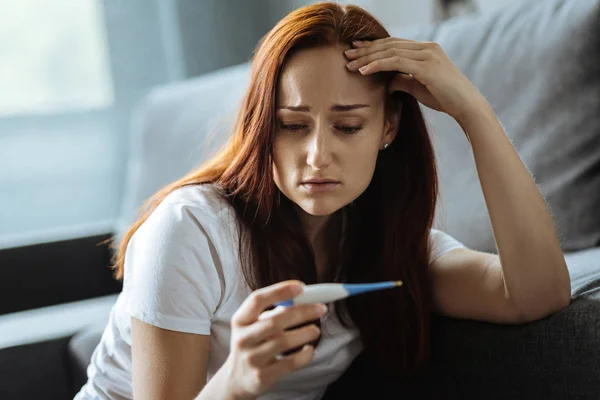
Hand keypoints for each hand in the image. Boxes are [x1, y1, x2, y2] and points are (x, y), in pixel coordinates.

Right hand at [221, 280, 326, 399]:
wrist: (237, 379)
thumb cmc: (254, 344)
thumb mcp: (255, 325)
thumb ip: (275, 311)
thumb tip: (305, 298)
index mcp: (240, 320)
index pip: (257, 299)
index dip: (279, 291)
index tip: (301, 287)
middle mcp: (242, 339)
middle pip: (275, 321)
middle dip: (302, 312)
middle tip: (321, 308)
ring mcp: (251, 359)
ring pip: (284, 342)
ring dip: (305, 333)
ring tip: (315, 330)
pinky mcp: (261, 377)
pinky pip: (290, 363)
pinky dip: (305, 355)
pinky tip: (310, 349)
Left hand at [344, 38, 489, 121]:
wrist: (466, 106)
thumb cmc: (445, 98)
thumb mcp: (418, 87)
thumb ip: (403, 81)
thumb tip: (388, 83)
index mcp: (426, 50)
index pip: (394, 44)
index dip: (373, 46)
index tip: (356, 50)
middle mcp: (427, 48)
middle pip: (389, 44)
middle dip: (366, 50)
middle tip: (346, 54)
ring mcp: (427, 54)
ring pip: (390, 51)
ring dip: (367, 57)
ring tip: (350, 64)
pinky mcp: (426, 66)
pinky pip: (395, 62)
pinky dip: (377, 65)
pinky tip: (363, 71)